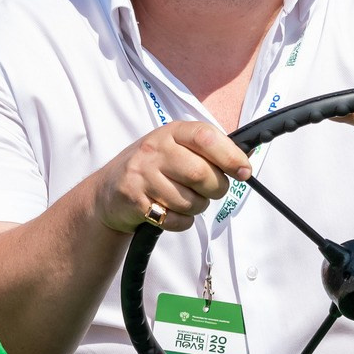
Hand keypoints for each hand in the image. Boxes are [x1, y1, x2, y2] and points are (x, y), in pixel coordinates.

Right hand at [95, 121, 251, 232]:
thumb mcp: (177, 149)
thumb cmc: (152, 170)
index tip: (244, 171)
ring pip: (190, 201)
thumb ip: (208, 151)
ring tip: (185, 201)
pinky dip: (181, 222)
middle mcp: (155, 149)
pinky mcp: (135, 200)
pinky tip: (170, 212)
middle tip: (211, 191)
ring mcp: (142, 174)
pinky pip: (175, 219)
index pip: (206, 137)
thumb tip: (246, 158)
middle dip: (216, 189)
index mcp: (172, 132)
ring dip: (197, 207)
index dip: (230, 156)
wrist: (107, 193)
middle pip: (202, 174)